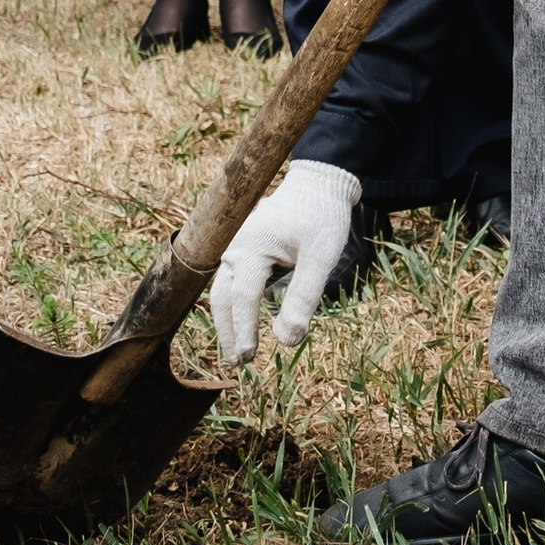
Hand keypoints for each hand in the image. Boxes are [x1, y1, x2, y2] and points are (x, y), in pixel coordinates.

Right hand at [210, 160, 361, 361]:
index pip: (243, 299)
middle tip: (238, 362)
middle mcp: (236, 246)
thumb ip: (303, 298)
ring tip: (237, 349)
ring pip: (223, 289)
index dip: (244, 331)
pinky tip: (244, 320)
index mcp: (251, 247)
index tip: (248, 358)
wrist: (320, 182)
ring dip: (227, 320)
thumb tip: (286, 341)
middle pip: (223, 297)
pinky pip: (232, 279)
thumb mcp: (320, 257)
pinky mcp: (244, 246)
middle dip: (228, 331)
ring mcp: (237, 245)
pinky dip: (234, 303)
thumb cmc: (321, 217)